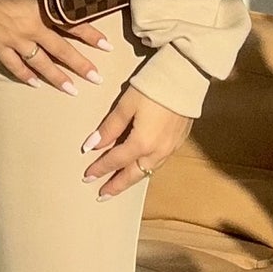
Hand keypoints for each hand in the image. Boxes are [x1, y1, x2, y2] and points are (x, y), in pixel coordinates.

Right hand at [0, 0, 114, 90]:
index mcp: (42, 10)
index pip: (73, 25)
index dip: (91, 36)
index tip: (106, 46)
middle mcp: (32, 29)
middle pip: (61, 51)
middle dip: (80, 65)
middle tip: (96, 78)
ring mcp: (14, 40)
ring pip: (40, 63)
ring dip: (57, 78)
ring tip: (72, 90)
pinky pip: (13, 65)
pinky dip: (24, 76)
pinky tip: (36, 84)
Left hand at [80, 84, 192, 198]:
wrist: (185, 77)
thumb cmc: (152, 87)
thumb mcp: (126, 105)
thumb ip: (110, 127)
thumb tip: (91, 146)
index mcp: (141, 143)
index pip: (116, 161)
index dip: (100, 169)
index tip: (86, 176)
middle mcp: (157, 152)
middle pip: (133, 174)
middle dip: (116, 185)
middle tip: (102, 195)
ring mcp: (170, 148)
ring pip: (148, 171)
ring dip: (132, 179)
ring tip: (119, 185)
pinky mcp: (179, 141)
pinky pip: (159, 162)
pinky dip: (146, 168)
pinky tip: (141, 167)